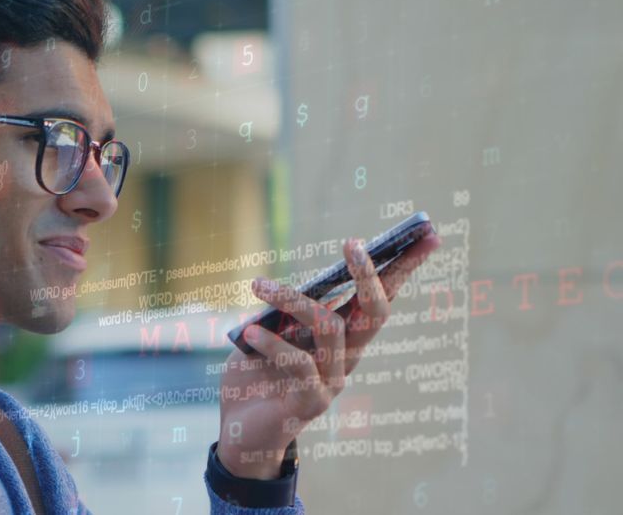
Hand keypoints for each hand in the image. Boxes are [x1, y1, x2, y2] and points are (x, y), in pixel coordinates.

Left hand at [216, 234, 440, 478]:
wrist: (238, 431)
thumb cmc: (254, 375)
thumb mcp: (265, 331)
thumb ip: (282, 311)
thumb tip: (294, 285)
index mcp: (342, 337)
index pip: (380, 298)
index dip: (404, 268)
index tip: (427, 233)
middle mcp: (346, 357)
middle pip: (375, 312)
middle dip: (368, 274)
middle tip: (351, 242)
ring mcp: (333, 381)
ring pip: (330, 327)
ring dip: (292, 300)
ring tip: (258, 285)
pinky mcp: (312, 402)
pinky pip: (299, 364)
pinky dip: (273, 342)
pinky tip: (248, 333)